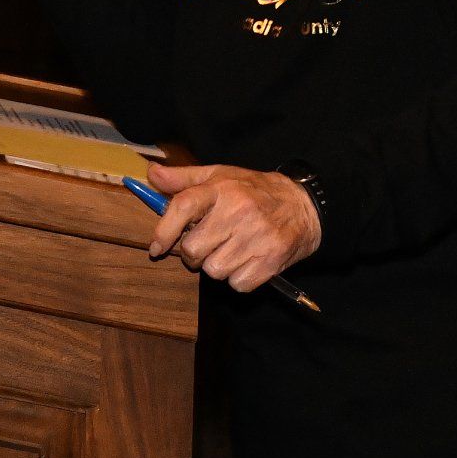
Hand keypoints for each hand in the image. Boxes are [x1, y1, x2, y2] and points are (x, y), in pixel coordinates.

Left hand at [146, 164, 321, 292]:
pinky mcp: (271, 261)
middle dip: (193, 253)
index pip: (183, 207)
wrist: (303, 206)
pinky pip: (237, 284)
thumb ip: (184, 178)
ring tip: (228, 250)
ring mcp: (256, 238)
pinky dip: (237, 279)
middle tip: (205, 245)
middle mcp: (238, 212)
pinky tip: (245, 261)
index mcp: (222, 189)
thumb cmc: (254, 190)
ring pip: (213, 270)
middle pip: (193, 249)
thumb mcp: (220, 175)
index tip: (156, 247)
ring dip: (216, 266)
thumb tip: (152, 173)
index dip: (164, 230)